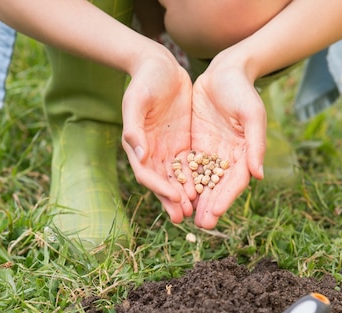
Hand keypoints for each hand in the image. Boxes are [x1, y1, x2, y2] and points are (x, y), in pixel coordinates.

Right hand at [121, 48, 195, 222]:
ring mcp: (167, 149)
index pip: (147, 174)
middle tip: (185, 218)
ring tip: (196, 212)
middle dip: (172, 201)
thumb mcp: (136, 101)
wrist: (159, 65)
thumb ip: (135, 129)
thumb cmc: (144, 80)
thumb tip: (140, 157)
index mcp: (137, 146)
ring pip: (177, 178)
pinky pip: (190, 165)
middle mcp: (151, 152)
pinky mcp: (182, 144)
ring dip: (185, 196)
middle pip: (162, 182)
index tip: (175, 198)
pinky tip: (206, 191)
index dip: (160, 188)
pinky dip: (196, 179)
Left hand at [191, 58, 265, 228]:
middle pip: (218, 187)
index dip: (226, 198)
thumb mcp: (252, 114)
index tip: (216, 212)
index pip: (235, 182)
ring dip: (196, 200)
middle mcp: (228, 158)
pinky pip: (189, 168)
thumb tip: (258, 175)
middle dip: (210, 206)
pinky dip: (183, 182)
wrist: (223, 71)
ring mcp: (211, 154)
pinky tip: (175, 195)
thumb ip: (255, 144)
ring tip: (187, 217)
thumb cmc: (242, 91)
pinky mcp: (196, 146)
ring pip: (203, 182)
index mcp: (245, 154)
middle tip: (201, 225)